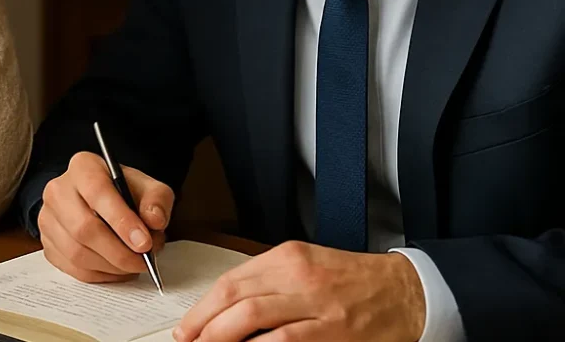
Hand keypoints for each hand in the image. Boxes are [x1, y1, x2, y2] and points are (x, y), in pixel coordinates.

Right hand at [38, 151, 173, 282]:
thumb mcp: (147, 187)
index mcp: (83, 167)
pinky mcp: (47, 243)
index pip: (97, 192)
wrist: (100, 200)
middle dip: (119, 252)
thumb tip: (154, 220)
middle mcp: (59, 190)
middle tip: (143, 260)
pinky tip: (117, 269)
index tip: (144, 242)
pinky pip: (73, 269)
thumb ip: (157, 200)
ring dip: (111, 266)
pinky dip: (100, 275)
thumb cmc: (123, 192)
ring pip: (77, 253)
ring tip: (133, 264)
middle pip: (84, 228)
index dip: (121, 220)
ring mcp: (48, 218)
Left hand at [174, 241, 425, 341]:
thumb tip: (226, 311)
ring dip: (221, 337)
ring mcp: (316, 305)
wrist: (404, 291)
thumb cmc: (352, 281)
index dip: (203, 308)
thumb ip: (268, 284)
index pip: (231, 281)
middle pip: (235, 299)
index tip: (187, 326)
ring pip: (253, 319)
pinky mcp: (332, 332)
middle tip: (187, 341)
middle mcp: (298, 276)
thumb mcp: (306, 267)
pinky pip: (284, 341)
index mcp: (288, 256)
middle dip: (204, 325)